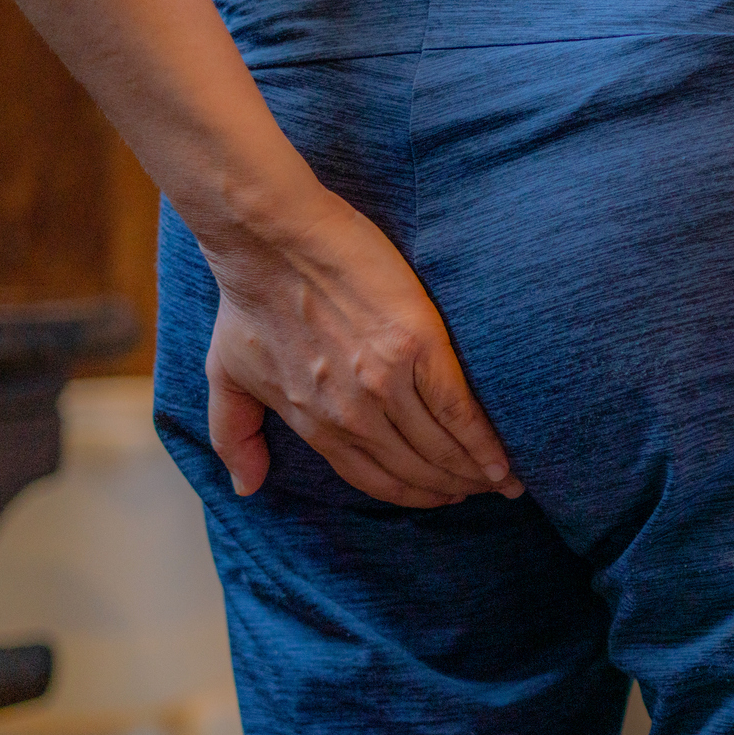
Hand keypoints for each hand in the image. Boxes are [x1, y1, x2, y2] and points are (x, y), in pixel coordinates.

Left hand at [200, 188, 523, 507]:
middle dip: (454, 486)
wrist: (269, 238)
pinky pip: (459, 411)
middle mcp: (351, 415)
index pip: (375, 479)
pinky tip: (505, 461)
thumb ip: (233, 434)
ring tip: (506, 480)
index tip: (441, 495)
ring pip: (442, 447)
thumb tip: (245, 487)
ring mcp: (385, 383)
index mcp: (314, 423)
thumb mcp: (227, 373)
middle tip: (484, 489)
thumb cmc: (248, 297)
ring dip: (477, 471)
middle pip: (416, 469)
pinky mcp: (417, 348)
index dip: (413, 494)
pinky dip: (485, 443)